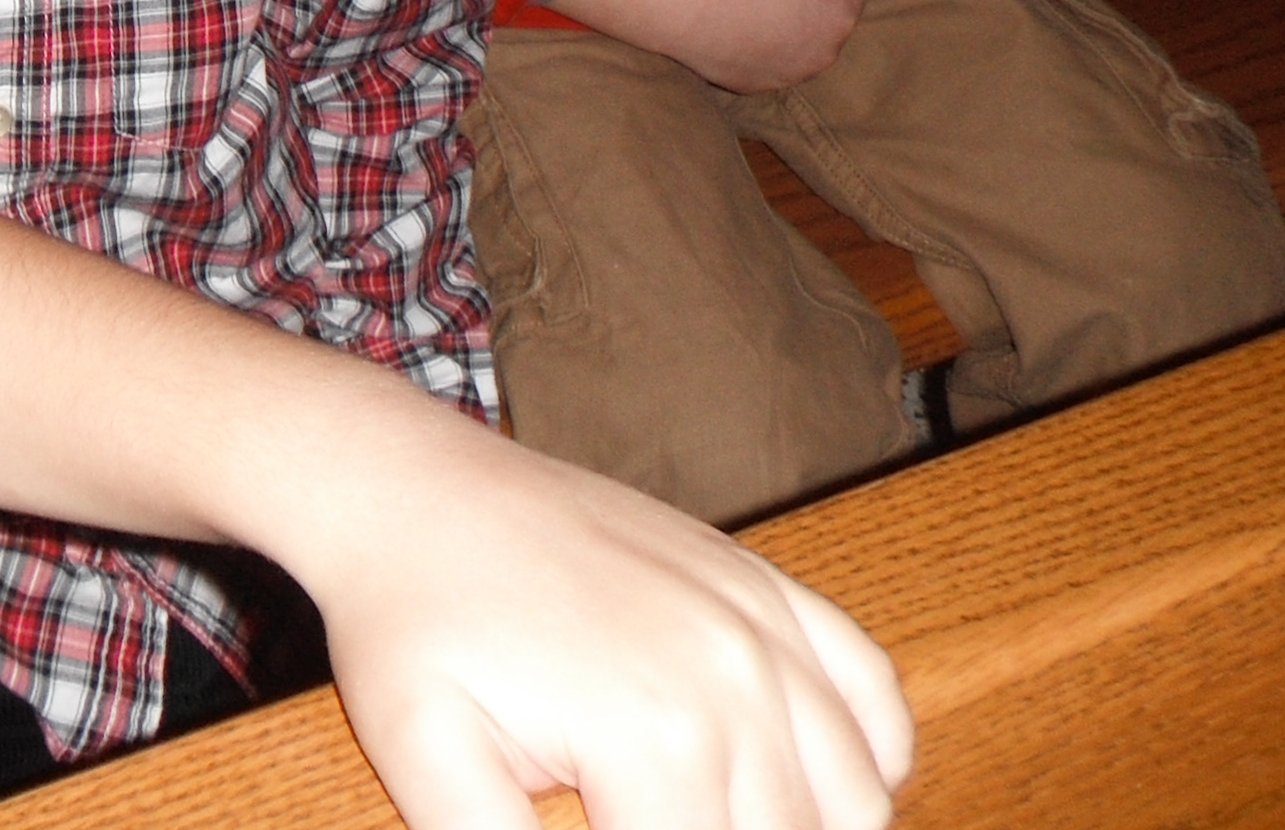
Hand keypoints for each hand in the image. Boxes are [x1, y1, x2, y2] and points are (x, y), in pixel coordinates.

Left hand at [281, 401, 910, 829]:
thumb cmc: (410, 624)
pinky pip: (874, 696)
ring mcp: (763, 624)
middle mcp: (734, 679)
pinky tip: (801, 791)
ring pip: (855, 802)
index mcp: (653, 735)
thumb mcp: (427, 763)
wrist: (414, 489)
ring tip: (710, 823)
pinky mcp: (767, 585)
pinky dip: (865, 764)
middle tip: (646, 823)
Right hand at [556, 0, 877, 93]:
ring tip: (754, 7)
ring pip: (803, 43)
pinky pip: (775, 63)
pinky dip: (766, 49)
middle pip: (830, 17)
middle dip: (813, 0)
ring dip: (791, 27)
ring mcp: (794, 75)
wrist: (693, 14)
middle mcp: (827, 53)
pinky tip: (741, 33)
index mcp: (841, 16)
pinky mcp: (763, 87)